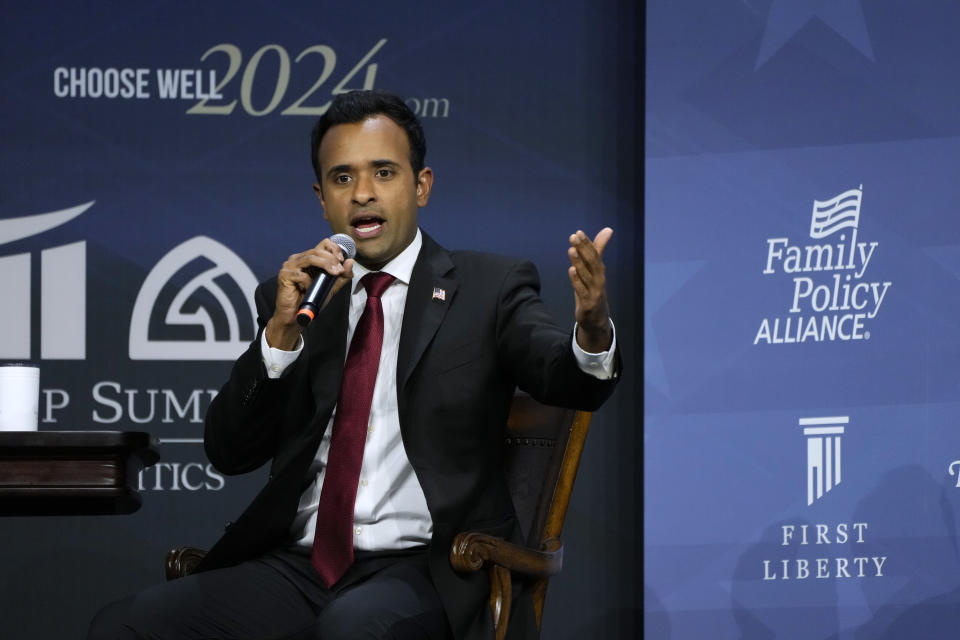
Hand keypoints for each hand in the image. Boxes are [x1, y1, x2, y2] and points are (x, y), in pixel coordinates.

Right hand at [265, 238, 354, 349]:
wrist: (297, 316)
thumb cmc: (311, 300)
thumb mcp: (331, 287)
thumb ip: (341, 276)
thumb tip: (350, 262)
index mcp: (308, 258)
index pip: (322, 244)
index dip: (334, 249)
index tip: (342, 259)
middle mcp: (298, 259)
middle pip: (317, 250)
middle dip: (331, 258)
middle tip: (340, 269)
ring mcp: (289, 266)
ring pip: (310, 258)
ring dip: (325, 264)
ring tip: (334, 273)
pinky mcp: (284, 276)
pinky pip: (300, 275)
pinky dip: (309, 282)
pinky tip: (310, 289)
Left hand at [568, 228, 612, 352]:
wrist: (596, 319)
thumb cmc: (593, 290)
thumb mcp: (593, 270)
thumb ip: (597, 250)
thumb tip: (608, 230)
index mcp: (599, 270)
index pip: (594, 254)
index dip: (587, 243)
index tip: (578, 232)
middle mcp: (599, 279)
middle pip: (592, 262)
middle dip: (583, 249)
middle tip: (574, 237)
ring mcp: (595, 291)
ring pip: (587, 275)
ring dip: (579, 262)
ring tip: (572, 250)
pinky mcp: (588, 303)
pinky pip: (582, 290)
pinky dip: (577, 280)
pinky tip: (571, 270)